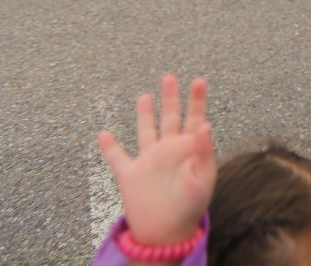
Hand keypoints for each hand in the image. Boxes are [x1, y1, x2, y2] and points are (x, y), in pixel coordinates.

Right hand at [96, 75, 215, 246]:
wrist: (166, 233)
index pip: (194, 118)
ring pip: (145, 131)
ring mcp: (149, 161)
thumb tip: (206, 125)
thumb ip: (203, 151)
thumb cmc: (190, 208)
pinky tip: (103, 134)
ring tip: (145, 96)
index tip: (198, 80)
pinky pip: (117, 158)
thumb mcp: (202, 179)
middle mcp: (169, 151)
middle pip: (169, 118)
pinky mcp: (130, 175)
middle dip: (170, 98)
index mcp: (189, 150)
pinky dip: (109, 146)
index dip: (197, 100)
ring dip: (144, 114)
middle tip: (170, 77)